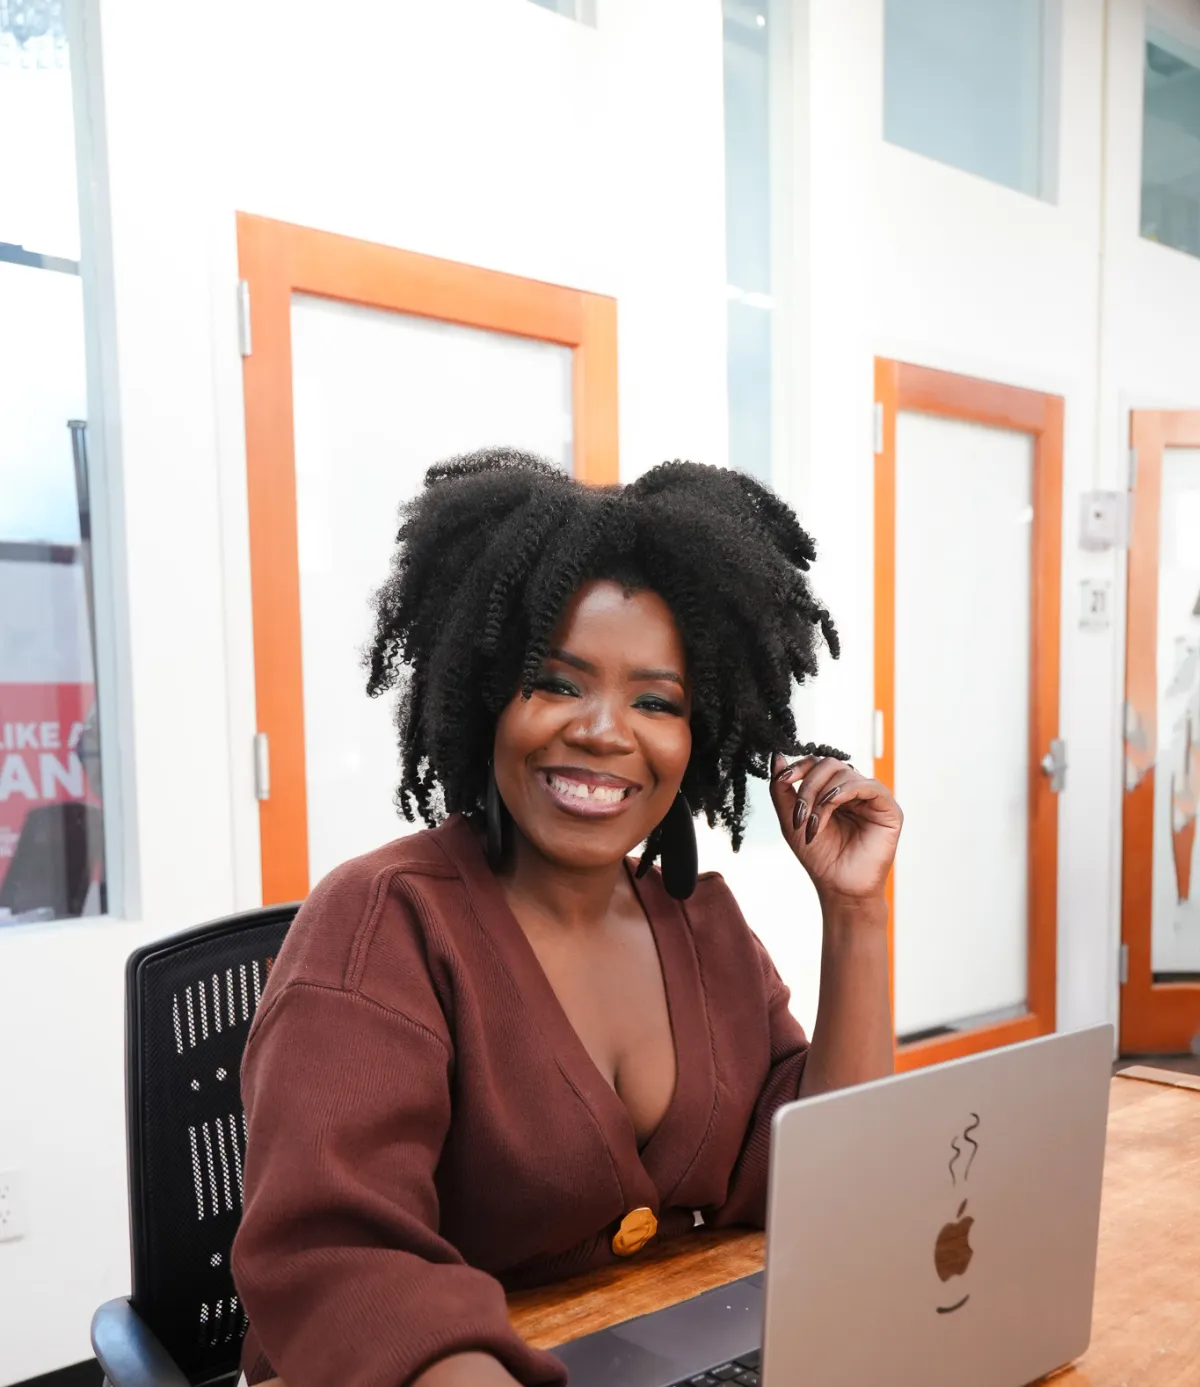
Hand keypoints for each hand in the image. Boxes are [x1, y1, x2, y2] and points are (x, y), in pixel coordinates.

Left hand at [769, 752, 901, 906]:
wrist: (838, 887)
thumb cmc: (819, 856)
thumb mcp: (791, 820)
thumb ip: (782, 790)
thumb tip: (776, 756)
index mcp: (833, 790)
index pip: (817, 764)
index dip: (799, 766)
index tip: (783, 778)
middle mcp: (854, 790)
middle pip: (829, 764)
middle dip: (808, 785)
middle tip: (798, 813)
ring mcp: (872, 798)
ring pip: (844, 772)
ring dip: (820, 795)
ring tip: (812, 824)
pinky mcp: (889, 808)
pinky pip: (868, 785)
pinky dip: (844, 791)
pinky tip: (830, 805)